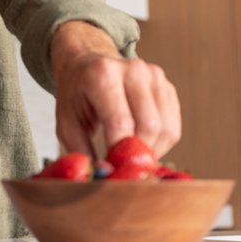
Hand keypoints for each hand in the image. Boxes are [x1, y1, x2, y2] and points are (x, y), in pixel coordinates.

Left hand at [50, 21, 180, 158]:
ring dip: (151, 152)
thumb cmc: (76, 96)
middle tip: (122, 168)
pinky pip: (173, 126)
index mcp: (103, 74)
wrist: (88, 65)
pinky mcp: (167, 86)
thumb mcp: (67, 123)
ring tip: (131, 157)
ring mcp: (154, 76)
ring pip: (166, 129)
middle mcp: (133, 69)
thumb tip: (104, 176)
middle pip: (149, 126)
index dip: (119, 154)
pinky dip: (161, 144)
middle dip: (137, 155)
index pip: (121, 123)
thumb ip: (81, 151)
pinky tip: (141, 144)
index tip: (111, 171)